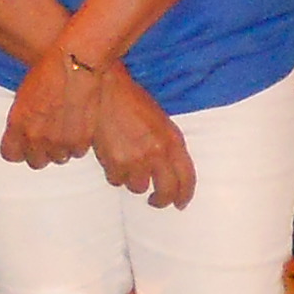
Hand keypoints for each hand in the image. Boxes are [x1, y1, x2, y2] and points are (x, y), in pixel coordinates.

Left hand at [3, 45, 110, 168]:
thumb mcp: (23, 95)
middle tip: (48, 136)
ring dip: (60, 147)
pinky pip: (77, 152)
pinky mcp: (80, 142)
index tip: (23, 143)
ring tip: (65, 127)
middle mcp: (36, 139)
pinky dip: (78, 143)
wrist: (76, 64)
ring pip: (58, 158)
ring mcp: (59, 143)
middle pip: (36, 162)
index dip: (18, 149)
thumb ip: (20, 121)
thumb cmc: (49, 72)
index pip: (11, 155)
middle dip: (41, 151)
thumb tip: (22, 133)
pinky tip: (78, 125)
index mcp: (17, 126)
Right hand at [90, 74, 198, 207]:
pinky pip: (117, 181)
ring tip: (127, 161)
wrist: (106, 91)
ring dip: (133, 180)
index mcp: (173, 140)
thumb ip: (169, 146)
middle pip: (166, 191)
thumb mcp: (161, 121)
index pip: (187, 177)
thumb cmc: (133, 102)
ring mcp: (137, 160)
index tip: (180, 203)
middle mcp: (158, 153)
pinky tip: (113, 158)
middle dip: (161, 200)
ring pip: (138, 187)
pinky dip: (115, 174)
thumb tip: (171, 172)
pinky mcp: (115, 163)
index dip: (185, 194)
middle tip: (155, 200)